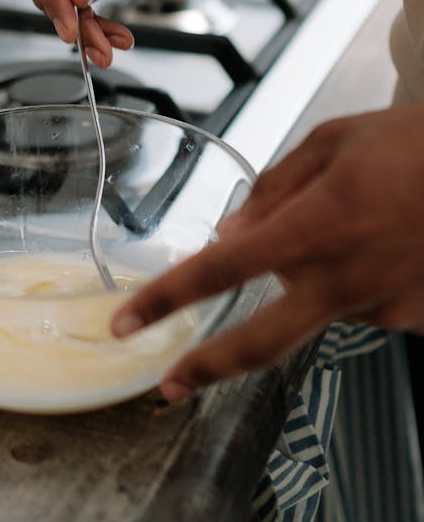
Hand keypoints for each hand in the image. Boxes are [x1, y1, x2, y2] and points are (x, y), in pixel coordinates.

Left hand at [111, 103, 423, 400]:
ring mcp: (383, 306)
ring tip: (360, 220)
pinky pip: (360, 305)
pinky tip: (387, 242)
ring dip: (312, 276)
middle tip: (170, 381)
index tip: (125, 321)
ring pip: (317, 304)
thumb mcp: (333, 140)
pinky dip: (354, 280)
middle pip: (261, 341)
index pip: (222, 271)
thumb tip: (231, 232)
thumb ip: (274, 188)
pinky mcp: (412, 319)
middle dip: (207, 366)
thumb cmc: (414, 143)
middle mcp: (345, 277)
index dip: (167, 298)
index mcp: (316, 224)